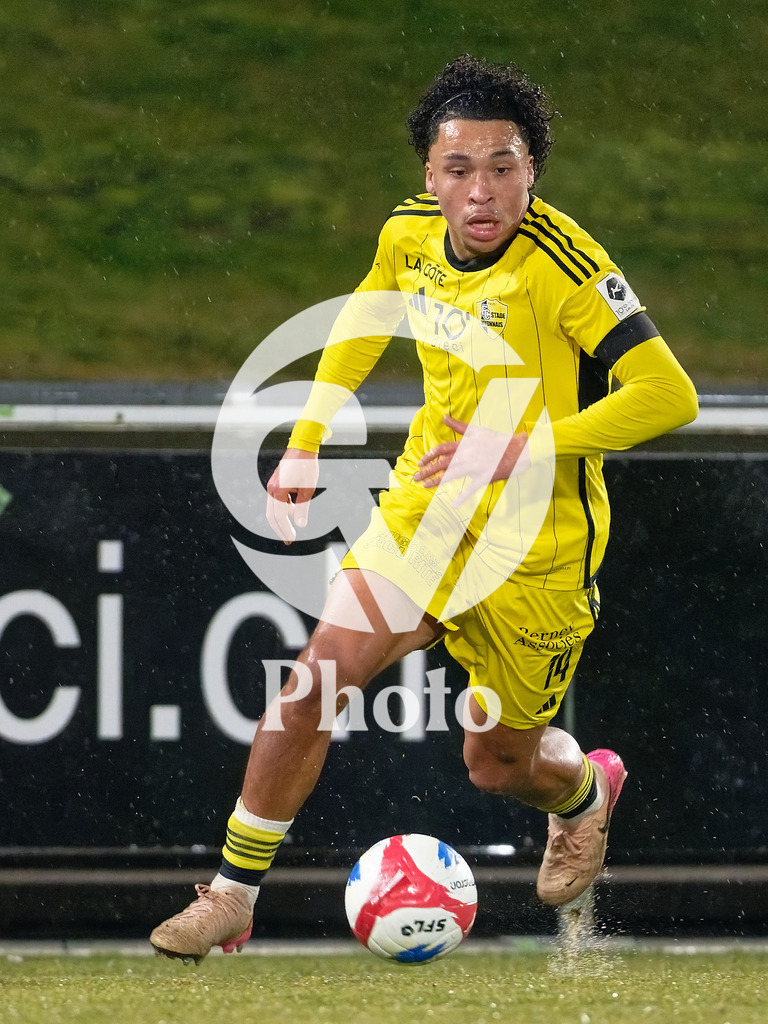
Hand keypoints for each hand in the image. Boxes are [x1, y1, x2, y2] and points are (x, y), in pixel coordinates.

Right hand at [266, 448, 319, 544]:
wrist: (302, 448)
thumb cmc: (307, 467)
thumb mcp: (308, 489)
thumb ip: (303, 508)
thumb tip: (301, 524)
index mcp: (278, 491)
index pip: (279, 517)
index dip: (285, 530)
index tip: (291, 539)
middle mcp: (271, 489)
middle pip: (271, 515)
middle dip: (280, 529)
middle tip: (289, 540)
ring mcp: (272, 485)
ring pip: (273, 509)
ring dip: (282, 519)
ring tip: (292, 529)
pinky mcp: (275, 483)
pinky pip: (276, 500)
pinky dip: (284, 509)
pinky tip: (293, 511)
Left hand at [413, 414, 529, 504]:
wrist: (517, 449)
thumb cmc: (497, 439)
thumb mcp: (476, 429)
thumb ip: (458, 425)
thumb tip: (443, 417)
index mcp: (464, 444)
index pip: (441, 449)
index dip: (429, 456)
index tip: (420, 462)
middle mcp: (466, 455)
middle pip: (442, 463)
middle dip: (427, 470)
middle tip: (415, 477)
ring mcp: (475, 467)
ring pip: (451, 475)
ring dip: (436, 481)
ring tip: (425, 486)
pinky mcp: (484, 477)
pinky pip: (471, 489)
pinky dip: (462, 497)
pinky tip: (453, 505)